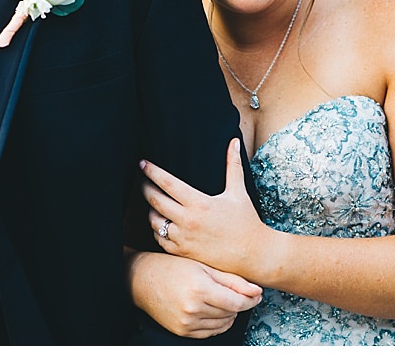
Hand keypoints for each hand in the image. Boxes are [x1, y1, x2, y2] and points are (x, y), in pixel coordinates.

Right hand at [128, 251, 261, 338]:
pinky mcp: (182, 331)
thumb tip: (256, 291)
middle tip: (231, 291)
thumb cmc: (173, 267)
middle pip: (231, 314)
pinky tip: (210, 309)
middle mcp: (193, 309)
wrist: (144, 279)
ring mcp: (187, 323)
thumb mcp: (204, 266)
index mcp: (200, 289)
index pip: (237, 302)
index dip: (250, 299)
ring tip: (218, 299)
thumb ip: (232, 280)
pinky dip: (216, 323)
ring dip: (227, 314)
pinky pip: (210, 333)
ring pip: (223, 325)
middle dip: (237, 304)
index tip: (256, 294)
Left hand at [140, 138, 268, 276]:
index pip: (167, 183)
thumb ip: (233, 165)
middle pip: (154, 200)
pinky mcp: (183, 253)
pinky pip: (160, 239)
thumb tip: (234, 141)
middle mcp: (188, 221)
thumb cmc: (245, 221)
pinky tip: (161, 222)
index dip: (151, 172)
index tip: (142, 163)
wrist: (252, 254)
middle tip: (142, 180)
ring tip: (152, 201)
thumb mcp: (238, 192)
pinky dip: (157, 230)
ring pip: (154, 221)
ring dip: (150, 210)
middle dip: (145, 188)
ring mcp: (183, 238)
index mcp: (199, 203)